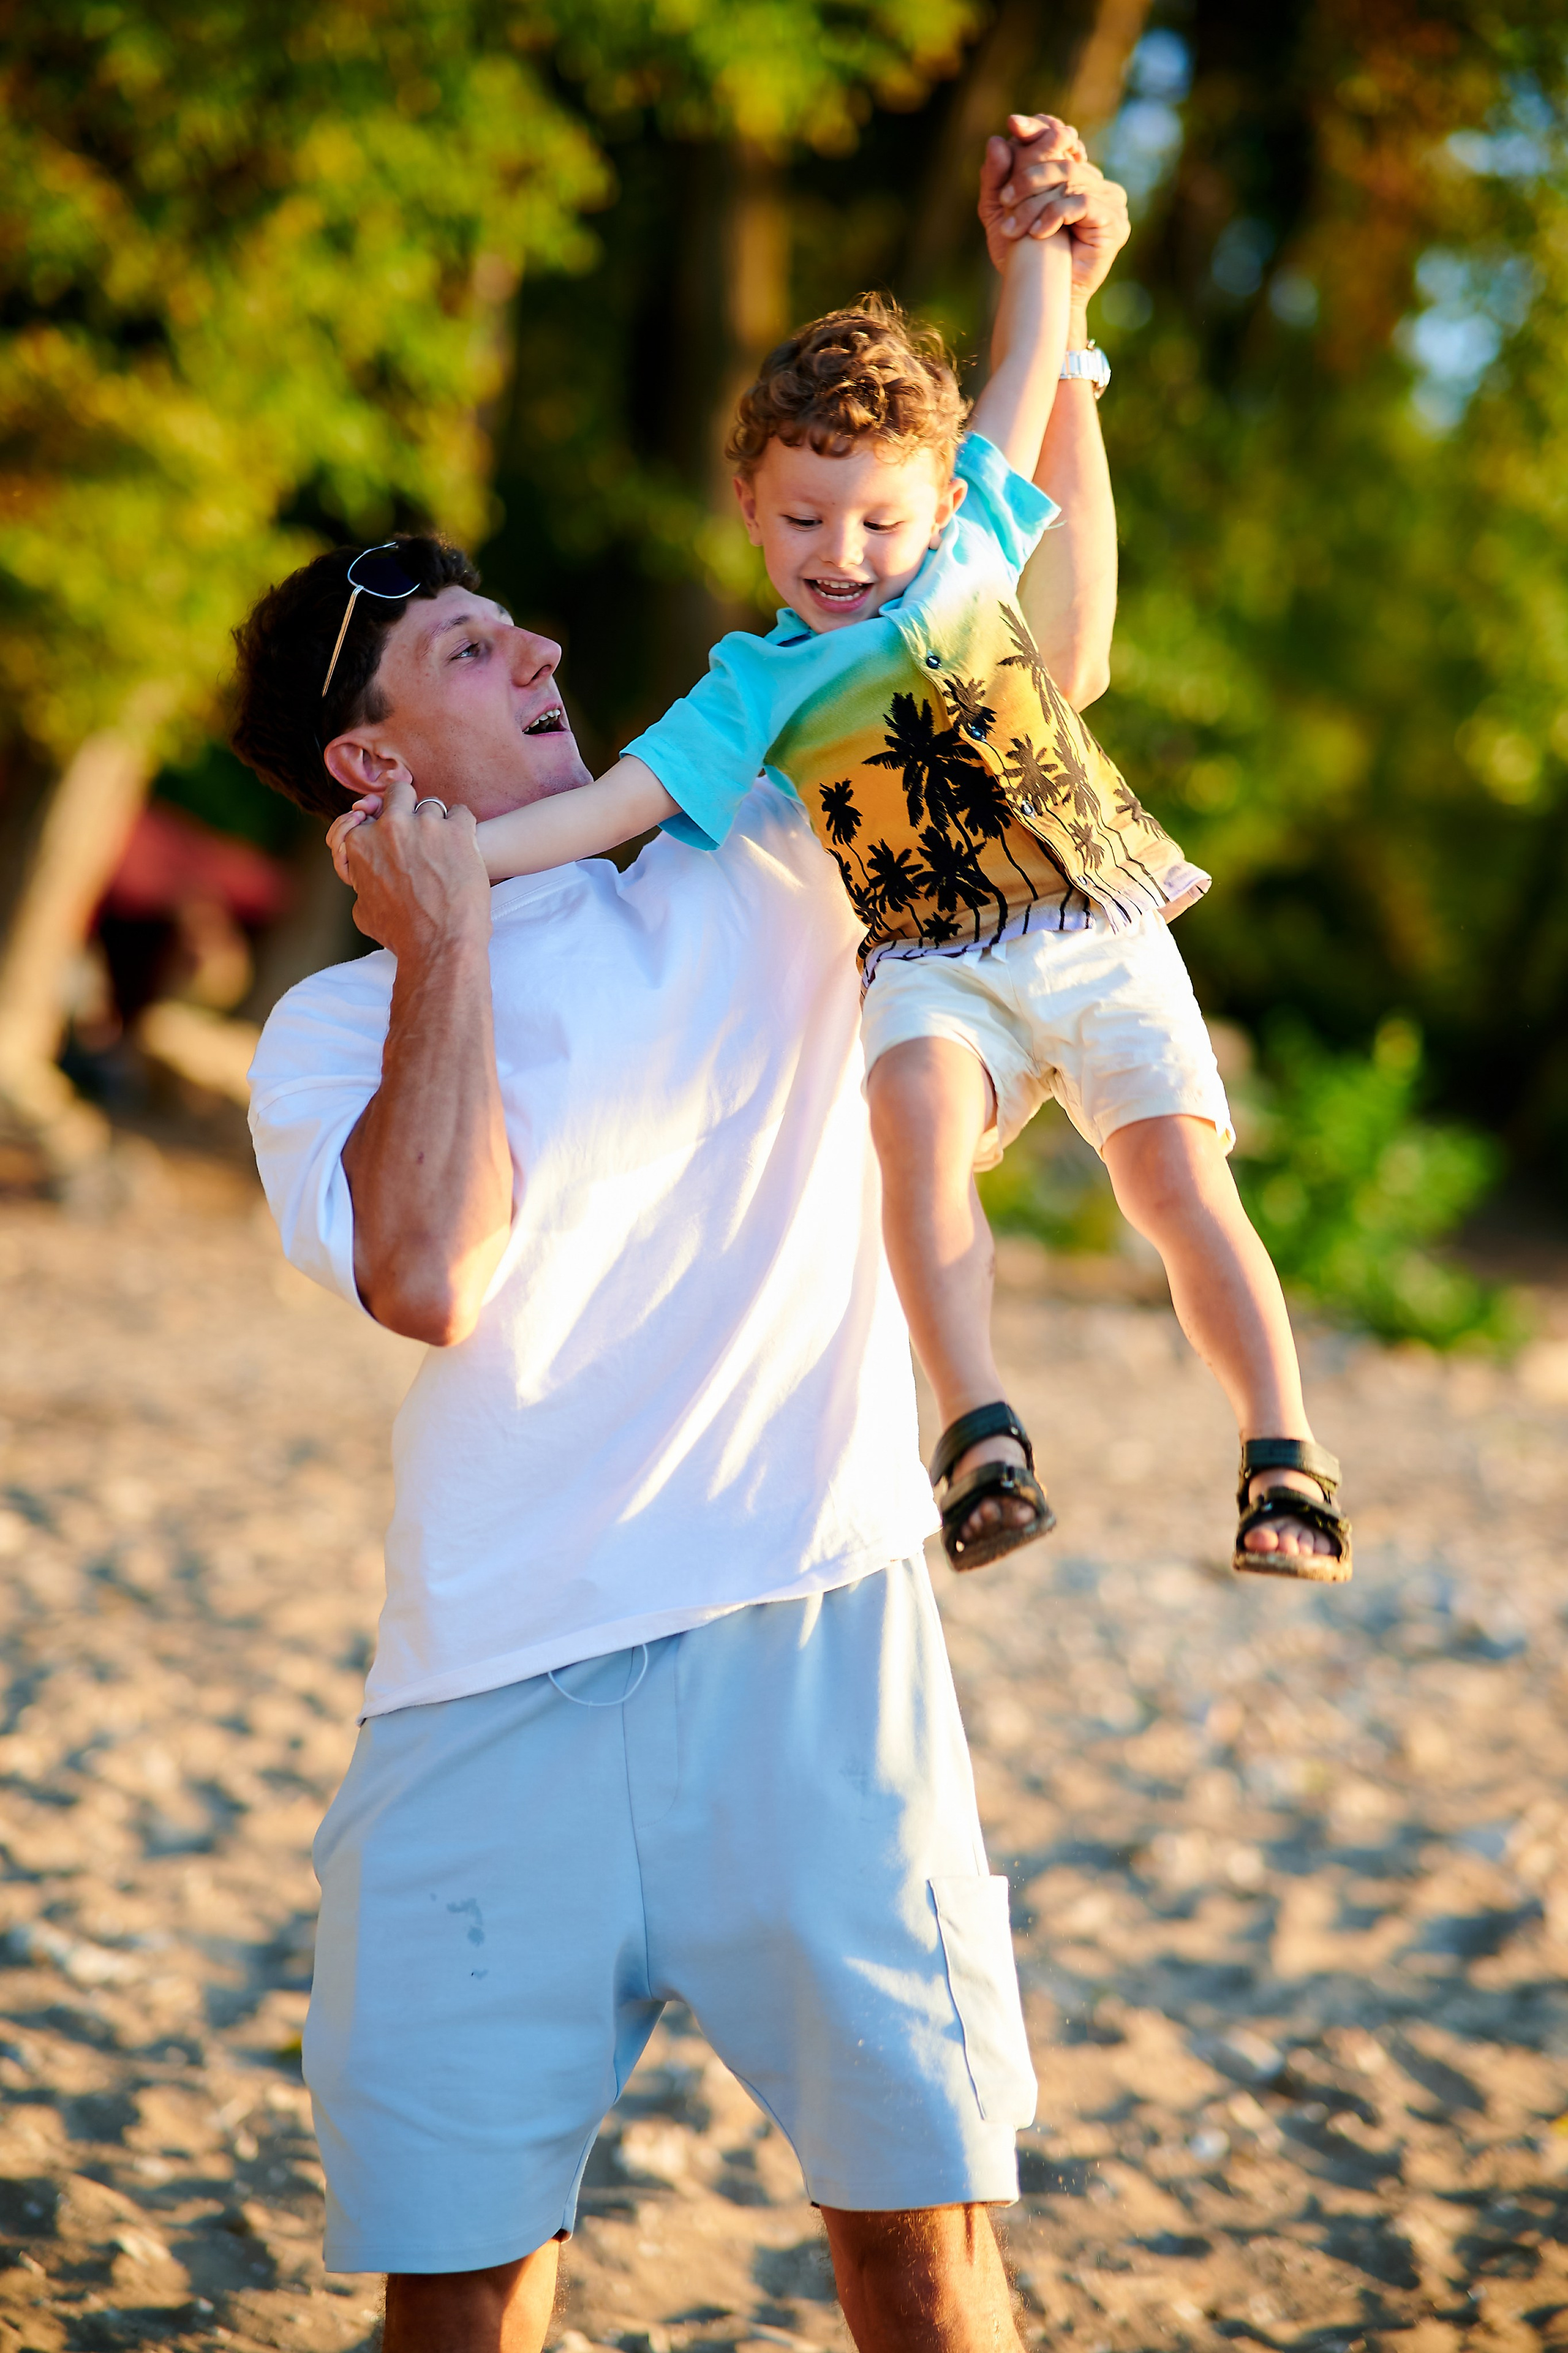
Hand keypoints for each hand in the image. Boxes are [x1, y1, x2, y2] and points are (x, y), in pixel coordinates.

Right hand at [326, 777, 490, 958]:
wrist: (440, 944)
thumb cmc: (401, 935)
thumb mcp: (364, 911)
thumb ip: (363, 883)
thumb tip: (364, 879)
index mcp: (361, 843)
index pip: (369, 816)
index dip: (381, 821)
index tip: (393, 830)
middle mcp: (390, 827)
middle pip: (398, 793)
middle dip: (407, 804)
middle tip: (418, 823)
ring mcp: (425, 825)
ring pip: (432, 806)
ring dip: (438, 822)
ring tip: (445, 847)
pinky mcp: (458, 831)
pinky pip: (462, 812)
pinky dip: (463, 826)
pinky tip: (464, 843)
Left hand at [980, 112, 1130, 309]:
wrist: (1042, 298)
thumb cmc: (1023, 258)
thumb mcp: (1001, 213)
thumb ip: (996, 179)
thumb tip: (997, 140)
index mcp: (1072, 173)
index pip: (1059, 136)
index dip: (1039, 127)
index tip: (1014, 124)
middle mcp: (1094, 180)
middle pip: (1061, 159)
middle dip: (1028, 178)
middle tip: (1004, 200)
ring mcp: (1110, 199)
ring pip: (1070, 181)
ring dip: (1036, 203)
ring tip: (1015, 228)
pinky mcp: (1116, 221)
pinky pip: (1083, 203)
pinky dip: (1056, 216)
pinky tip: (1038, 233)